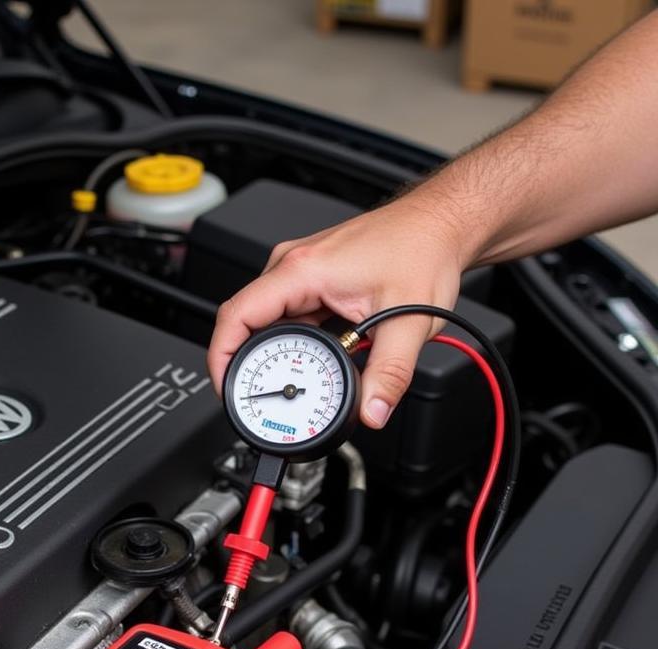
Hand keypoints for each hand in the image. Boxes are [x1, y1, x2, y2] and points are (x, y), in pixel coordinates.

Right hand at [207, 196, 468, 428]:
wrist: (441, 223)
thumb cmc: (423, 249)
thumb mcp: (410, 322)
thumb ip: (390, 374)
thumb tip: (372, 412)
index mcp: (302, 270)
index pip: (235, 316)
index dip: (221, 358)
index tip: (227, 389)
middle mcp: (292, 265)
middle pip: (244, 322)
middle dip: (248, 365)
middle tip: (261, 399)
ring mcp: (298, 271)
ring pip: (264, 321)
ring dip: (274, 355)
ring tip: (295, 382)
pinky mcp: (310, 279)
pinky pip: (284, 316)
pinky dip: (291, 343)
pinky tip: (312, 359)